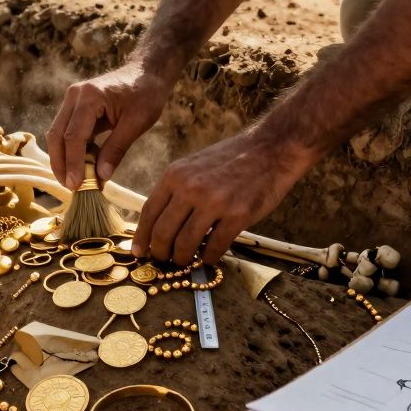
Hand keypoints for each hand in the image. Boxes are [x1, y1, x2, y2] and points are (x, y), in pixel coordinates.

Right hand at [47, 64, 171, 189]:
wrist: (147, 73)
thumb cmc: (146, 95)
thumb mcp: (136, 123)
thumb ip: (116, 149)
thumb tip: (101, 177)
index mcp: (89, 96)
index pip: (73, 136)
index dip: (72, 163)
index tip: (76, 186)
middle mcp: (74, 96)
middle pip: (57, 135)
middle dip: (61, 164)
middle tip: (71, 188)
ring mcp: (72, 100)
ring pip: (57, 134)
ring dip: (63, 159)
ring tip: (74, 181)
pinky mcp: (75, 106)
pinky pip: (67, 131)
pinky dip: (71, 150)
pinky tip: (80, 166)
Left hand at [132, 130, 313, 264]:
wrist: (271, 148)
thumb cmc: (232, 159)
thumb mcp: (194, 166)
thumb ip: (176, 190)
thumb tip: (158, 223)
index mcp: (176, 175)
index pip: (149, 212)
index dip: (141, 237)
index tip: (138, 253)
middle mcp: (191, 188)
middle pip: (163, 232)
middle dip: (160, 253)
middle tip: (164, 261)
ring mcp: (214, 202)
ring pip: (186, 244)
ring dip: (183, 259)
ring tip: (186, 261)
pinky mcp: (238, 215)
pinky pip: (214, 247)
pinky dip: (208, 258)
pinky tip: (209, 258)